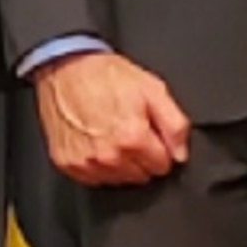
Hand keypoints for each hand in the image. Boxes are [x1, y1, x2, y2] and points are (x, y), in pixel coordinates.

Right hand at [34, 51, 190, 186]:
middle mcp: (109, 156)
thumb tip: (181, 152)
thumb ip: (175, 124)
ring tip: (109, 132)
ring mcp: (86, 162)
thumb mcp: (152, 88)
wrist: (65, 66)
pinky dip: (96, 164)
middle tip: (127, 127)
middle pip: (140, 176)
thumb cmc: (104, 75)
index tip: (148, 132)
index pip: (162, 166)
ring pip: (118, 179)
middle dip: (139, 156)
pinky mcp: (68, 163)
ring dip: (118, 162)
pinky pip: (93, 178)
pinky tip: (94, 141)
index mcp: (132, 139)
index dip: (159, 147)